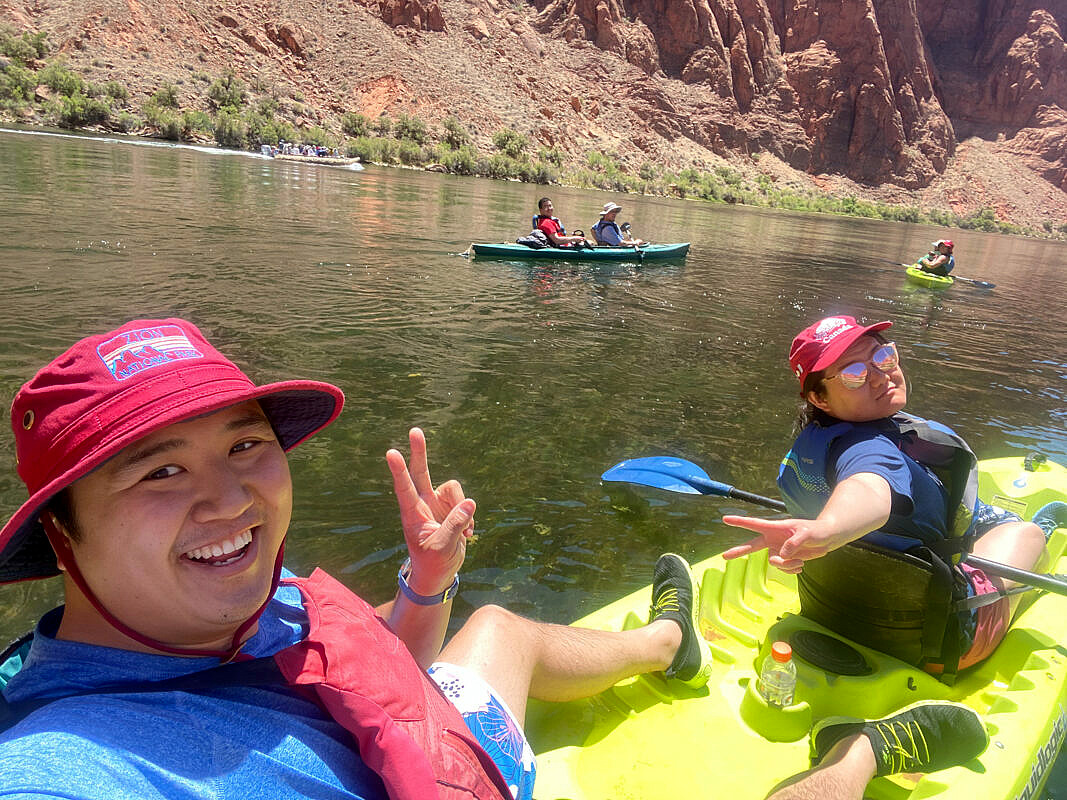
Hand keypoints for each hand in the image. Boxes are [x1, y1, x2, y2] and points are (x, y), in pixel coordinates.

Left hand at [386, 427, 474, 596]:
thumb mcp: (442, 547)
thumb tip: (470, 503)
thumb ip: (455, 525)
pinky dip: (469, 518)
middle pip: (420, 471)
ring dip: (463, 508)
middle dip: (419, 452)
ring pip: (454, 489)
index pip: (404, 488)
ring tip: (465, 532)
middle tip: (414, 430)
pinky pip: (466, 502)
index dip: (399, 471)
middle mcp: (423, 504)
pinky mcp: (452, 508)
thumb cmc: (432, 562)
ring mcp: (437, 504)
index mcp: (412, 514)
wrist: (439, 573)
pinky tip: (467, 534)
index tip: (391, 453)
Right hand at [720, 515, 840, 573]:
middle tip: (724, 556)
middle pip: (752, 545)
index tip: (725, 519)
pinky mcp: (786, 559)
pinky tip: (800, 565)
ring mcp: (779, 549)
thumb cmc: (817, 530)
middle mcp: (773, 539)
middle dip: (739, 551)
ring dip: (786, 565)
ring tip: (800, 560)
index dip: (739, 522)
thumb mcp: (807, 533)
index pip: (754, 524)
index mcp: (775, 528)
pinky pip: (783, 569)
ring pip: (774, 563)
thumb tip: (783, 554)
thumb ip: (794, 542)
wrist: (827, 538)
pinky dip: (792, 569)